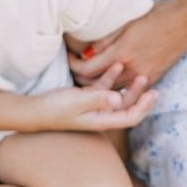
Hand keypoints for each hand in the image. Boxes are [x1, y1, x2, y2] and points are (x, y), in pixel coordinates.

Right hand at [30, 73, 154, 131]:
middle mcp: (101, 115)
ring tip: (136, 71)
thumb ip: (97, 99)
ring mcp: (93, 106)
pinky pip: (103, 88)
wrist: (34, 110)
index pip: (130, 117)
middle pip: (127, 106)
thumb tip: (119, 98)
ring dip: (127, 85)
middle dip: (140, 95)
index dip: (144, 107)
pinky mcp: (85, 97)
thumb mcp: (76, 102)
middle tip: (149, 79)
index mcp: (102, 120)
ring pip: (117, 96)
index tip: (153, 93)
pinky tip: (115, 66)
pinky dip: (110, 78)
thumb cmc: (55, 108)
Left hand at [68, 0, 186, 90]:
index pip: (88, 68)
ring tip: (89, 75)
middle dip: (83, 78)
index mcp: (123, 51)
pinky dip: (117, 86)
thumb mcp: (127, 23)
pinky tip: (110, 78)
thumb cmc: (156, 15)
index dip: (74, 65)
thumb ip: (105, 41)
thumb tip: (85, 54)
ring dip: (99, 85)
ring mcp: (145, 75)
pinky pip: (130, 88)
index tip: (68, 57)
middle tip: (74, 68)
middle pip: (98, 84)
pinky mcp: (155, 77)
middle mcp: (133, 68)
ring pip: (114, 90)